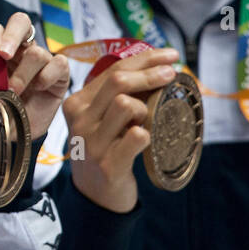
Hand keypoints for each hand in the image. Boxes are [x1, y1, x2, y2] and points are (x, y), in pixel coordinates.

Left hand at [0, 14, 70, 140]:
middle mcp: (22, 50)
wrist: (11, 133)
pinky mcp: (60, 74)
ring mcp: (42, 60)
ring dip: (23, 74)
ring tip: (13, 92)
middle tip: (4, 55)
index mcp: (0, 49)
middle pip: (21, 22)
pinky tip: (38, 89)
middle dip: (11, 36)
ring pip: (37, 52)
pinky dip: (46, 76)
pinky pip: (59, 64)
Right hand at [61, 47, 178, 212]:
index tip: (170, 55)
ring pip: (125, 105)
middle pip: (118, 81)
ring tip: (148, 119)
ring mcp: (91, 142)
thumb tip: (155, 68)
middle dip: (150, 73)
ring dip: (145, 108)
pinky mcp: (108, 164)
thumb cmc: (104, 149)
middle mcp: (80, 120)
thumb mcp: (100, 119)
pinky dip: (147, 134)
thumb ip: (115, 96)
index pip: (112, 70)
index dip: (144, 58)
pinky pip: (136, 138)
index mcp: (76, 103)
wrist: (94, 193)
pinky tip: (148, 137)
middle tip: (172, 74)